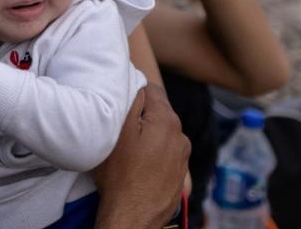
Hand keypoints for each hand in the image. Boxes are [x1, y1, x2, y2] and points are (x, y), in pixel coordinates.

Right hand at [93, 86, 189, 228]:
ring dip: (149, 136)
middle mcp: (181, 137)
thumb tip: (137, 83)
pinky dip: (154, 155)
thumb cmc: (120, 175)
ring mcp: (183, 159)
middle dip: (142, 115)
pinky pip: (166, 155)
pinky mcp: (179, 177)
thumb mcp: (117, 132)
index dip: (134, 91)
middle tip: (120, 127)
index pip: (152, 89)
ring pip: (163, 135)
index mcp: (167, 121)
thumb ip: (130, 101)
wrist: (131, 218)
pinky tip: (138, 166)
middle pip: (159, 113)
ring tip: (129, 150)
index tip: (120, 102)